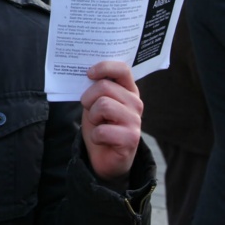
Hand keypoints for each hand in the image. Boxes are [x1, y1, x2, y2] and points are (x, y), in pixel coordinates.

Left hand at [80, 61, 142, 181]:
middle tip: (91, 111)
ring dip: (92, 117)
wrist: (104, 157)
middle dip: (88, 98)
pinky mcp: (131, 138)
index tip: (89, 73)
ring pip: (103, 105)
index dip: (104, 67)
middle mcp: (136, 103)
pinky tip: (102, 139)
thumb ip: (97, 87)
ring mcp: (135, 120)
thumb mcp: (96, 102)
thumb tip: (88, 72)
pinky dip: (95, 136)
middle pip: (104, 86)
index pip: (122, 69)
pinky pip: (102, 130)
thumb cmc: (100, 125)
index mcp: (128, 90)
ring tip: (98, 124)